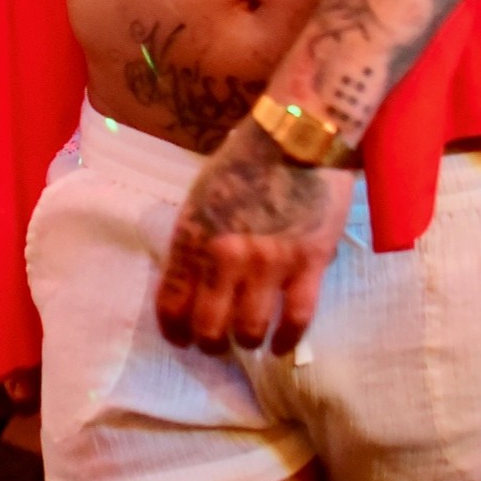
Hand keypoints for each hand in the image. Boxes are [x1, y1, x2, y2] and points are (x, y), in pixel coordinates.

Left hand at [157, 116, 353, 356]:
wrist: (299, 133)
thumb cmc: (247, 157)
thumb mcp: (202, 196)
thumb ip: (196, 239)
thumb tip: (194, 280)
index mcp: (192, 237)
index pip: (172, 304)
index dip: (175, 331)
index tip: (181, 339)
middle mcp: (224, 257)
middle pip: (209, 327)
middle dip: (210, 344)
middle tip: (217, 344)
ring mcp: (268, 263)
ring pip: (250, 330)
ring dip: (246, 342)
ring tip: (250, 341)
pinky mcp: (308, 263)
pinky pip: (295, 319)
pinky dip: (286, 341)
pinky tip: (281, 346)